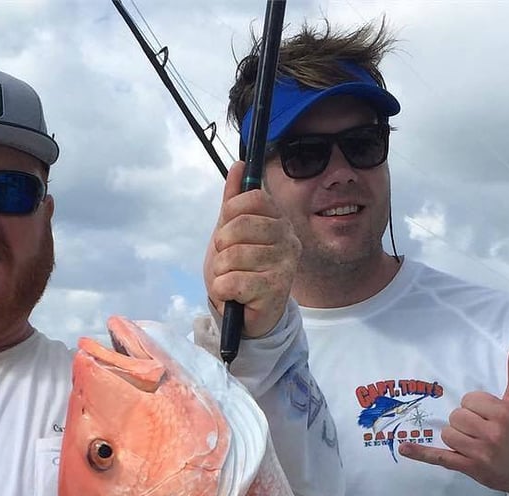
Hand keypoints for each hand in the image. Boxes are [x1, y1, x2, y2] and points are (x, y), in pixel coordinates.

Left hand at [203, 160, 300, 338]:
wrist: (245, 316)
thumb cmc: (240, 272)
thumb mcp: (231, 234)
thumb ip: (234, 202)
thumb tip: (239, 166)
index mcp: (278, 221)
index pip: (250, 199)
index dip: (229, 216)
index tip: (229, 234)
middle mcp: (288, 239)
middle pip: (238, 226)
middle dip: (222, 247)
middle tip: (229, 262)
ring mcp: (285, 265)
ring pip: (232, 256)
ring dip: (221, 272)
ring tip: (232, 280)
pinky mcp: (275, 290)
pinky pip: (232, 281)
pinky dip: (222, 290)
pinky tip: (233, 296)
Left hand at [397, 332, 508, 492]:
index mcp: (505, 412)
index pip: (470, 399)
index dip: (476, 406)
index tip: (489, 415)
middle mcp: (493, 432)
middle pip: (457, 416)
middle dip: (466, 421)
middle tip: (483, 430)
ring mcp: (480, 452)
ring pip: (448, 434)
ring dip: (457, 437)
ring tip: (476, 442)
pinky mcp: (470, 468)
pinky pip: (440, 458)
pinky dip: (421, 453)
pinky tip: (404, 448)